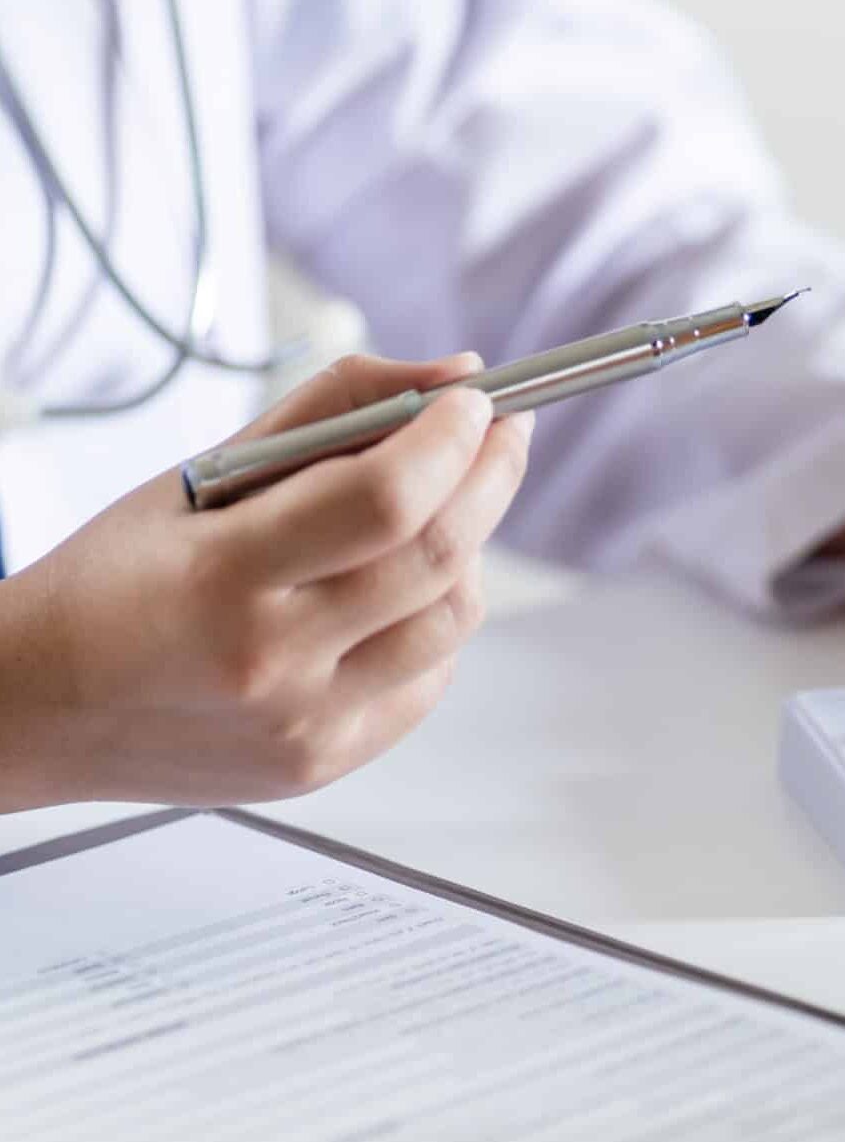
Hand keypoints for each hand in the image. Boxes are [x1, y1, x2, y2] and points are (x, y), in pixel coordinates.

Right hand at [0, 354, 531, 811]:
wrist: (34, 708)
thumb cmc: (112, 583)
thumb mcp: (200, 475)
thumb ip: (331, 412)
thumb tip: (452, 377)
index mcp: (224, 578)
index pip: (386, 497)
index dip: (453, 439)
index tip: (478, 401)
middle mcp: (273, 662)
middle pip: (439, 556)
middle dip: (492, 476)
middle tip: (502, 433)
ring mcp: (305, 725)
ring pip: (453, 620)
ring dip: (469, 548)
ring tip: (441, 510)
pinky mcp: (326, 763)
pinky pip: (430, 678)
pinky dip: (434, 619)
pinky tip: (397, 590)